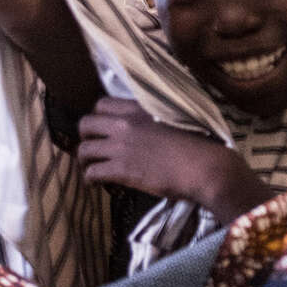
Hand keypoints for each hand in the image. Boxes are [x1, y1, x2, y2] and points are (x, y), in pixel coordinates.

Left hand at [76, 97, 265, 217]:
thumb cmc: (197, 141)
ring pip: (85, 149)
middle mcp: (124, 123)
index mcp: (138, 107)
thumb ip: (154, 114)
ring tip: (90, 166)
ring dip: (84, 159)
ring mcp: (121, 147)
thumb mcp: (173, 116)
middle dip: (84, 135)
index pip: (102, 104)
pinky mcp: (121, 170)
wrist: (202, 165)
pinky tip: (96, 183)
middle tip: (91, 145)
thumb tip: (149, 120)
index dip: (98, 116)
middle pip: (86, 123)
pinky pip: (92, 172)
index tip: (102, 127)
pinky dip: (90, 178)